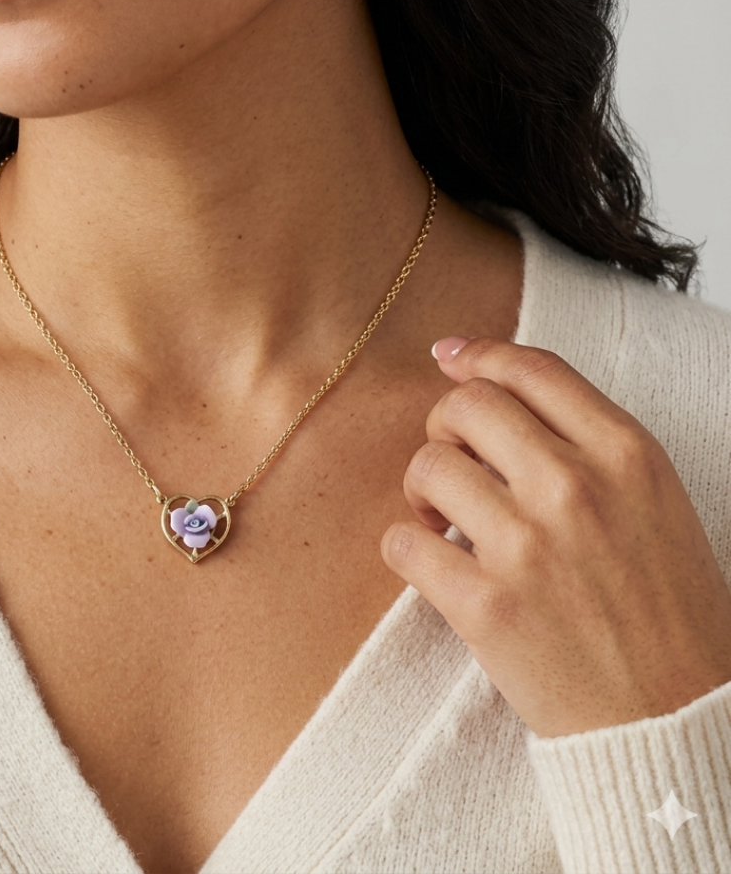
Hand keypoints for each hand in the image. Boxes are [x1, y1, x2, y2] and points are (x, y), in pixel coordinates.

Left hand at [381, 337, 730, 738]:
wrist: (675, 718)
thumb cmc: (664, 609)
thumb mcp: (650, 499)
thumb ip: (581, 438)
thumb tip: (487, 375)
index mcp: (626, 454)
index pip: (529, 368)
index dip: (478, 356)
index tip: (452, 361)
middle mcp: (576, 487)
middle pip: (467, 406)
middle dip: (445, 426)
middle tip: (454, 463)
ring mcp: (528, 546)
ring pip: (427, 466)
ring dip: (422, 490)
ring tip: (443, 521)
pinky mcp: (486, 606)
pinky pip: (401, 542)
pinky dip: (405, 548)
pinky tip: (433, 564)